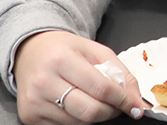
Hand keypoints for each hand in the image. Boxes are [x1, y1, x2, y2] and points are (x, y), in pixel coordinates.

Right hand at [12, 30, 145, 123]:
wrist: (29, 52)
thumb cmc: (63, 50)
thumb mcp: (94, 51)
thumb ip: (120, 74)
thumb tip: (137, 103)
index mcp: (61, 59)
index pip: (101, 89)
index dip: (123, 100)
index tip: (134, 106)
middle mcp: (44, 81)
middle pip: (90, 111)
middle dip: (111, 111)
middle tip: (116, 105)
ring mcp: (35, 101)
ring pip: (79, 122)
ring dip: (95, 115)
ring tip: (93, 100)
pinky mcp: (29, 116)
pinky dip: (77, 119)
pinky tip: (75, 104)